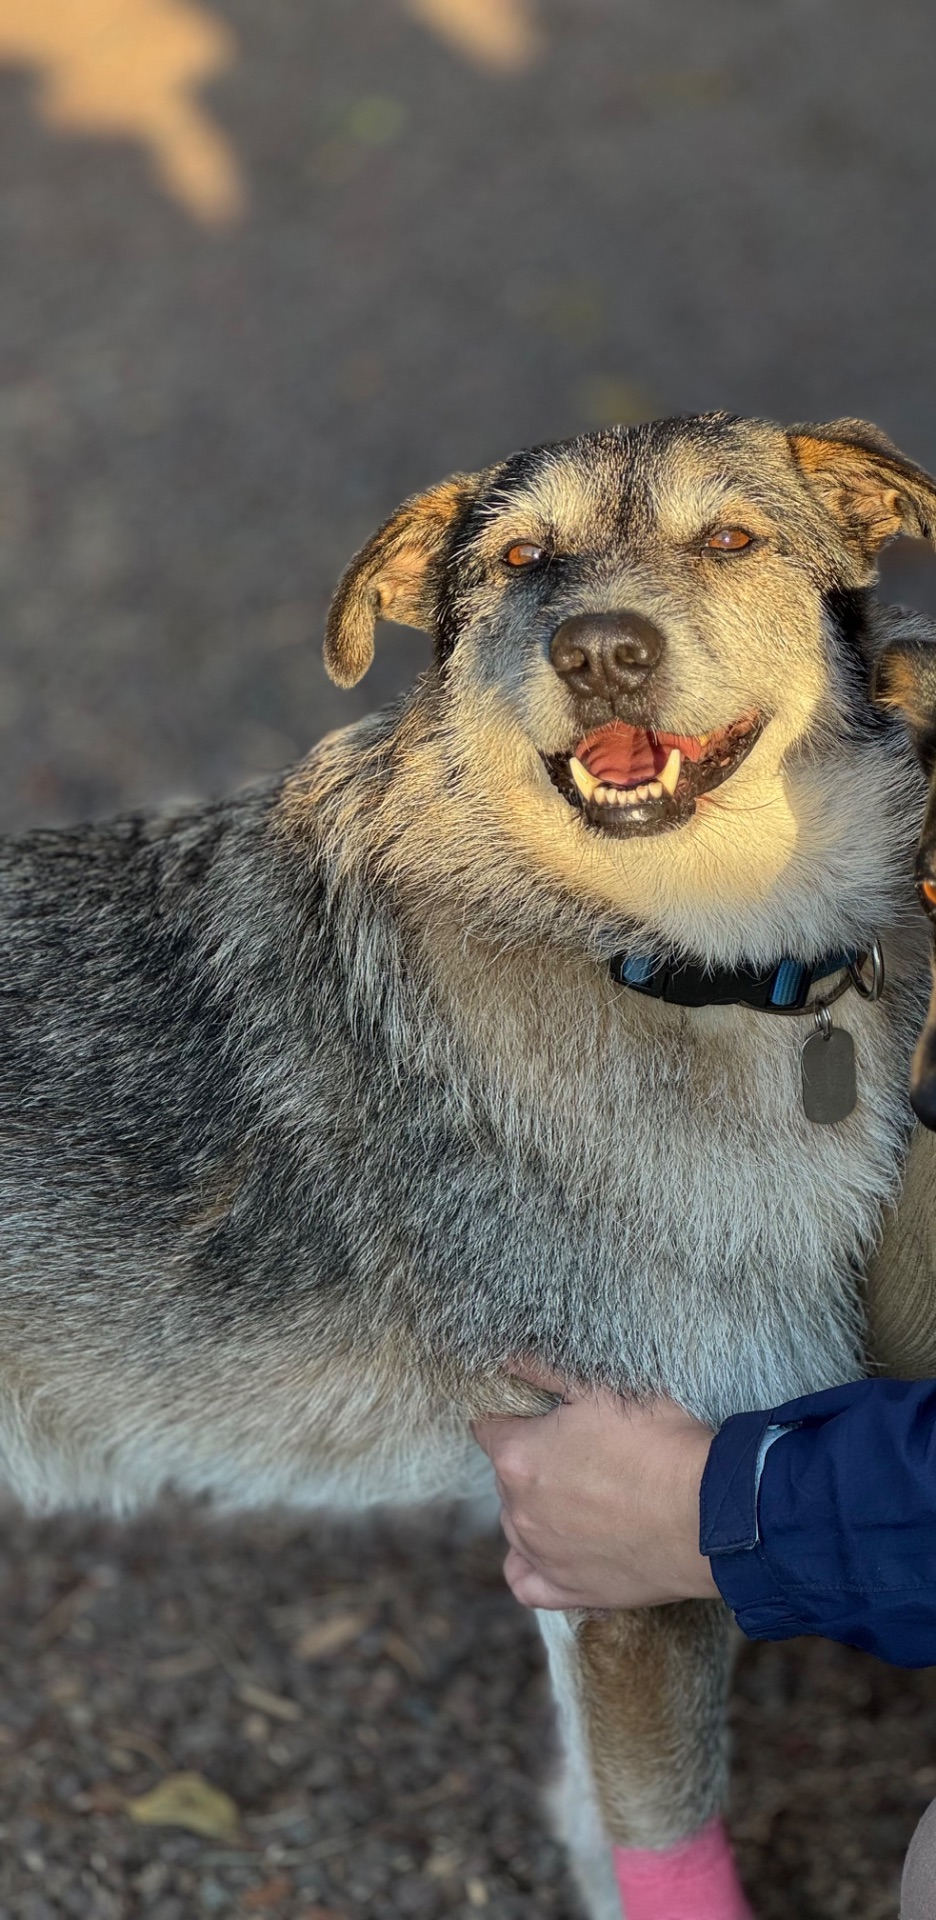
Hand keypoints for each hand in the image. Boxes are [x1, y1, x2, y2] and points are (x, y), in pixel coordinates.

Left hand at [472, 1367, 719, 1610]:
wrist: (709, 1511)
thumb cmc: (659, 1444)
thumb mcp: (602, 1389)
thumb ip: (542, 1370)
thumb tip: (507, 1357)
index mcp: (518, 1458)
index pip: (488, 1428)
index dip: (516, 1416)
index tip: (545, 1415)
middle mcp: (518, 1511)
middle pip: (507, 1476)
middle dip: (534, 1460)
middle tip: (583, 1450)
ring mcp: (541, 1555)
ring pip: (518, 1524)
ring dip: (538, 1507)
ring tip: (586, 1495)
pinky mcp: (569, 1589)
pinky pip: (527, 1580)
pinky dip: (533, 1564)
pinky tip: (556, 1547)